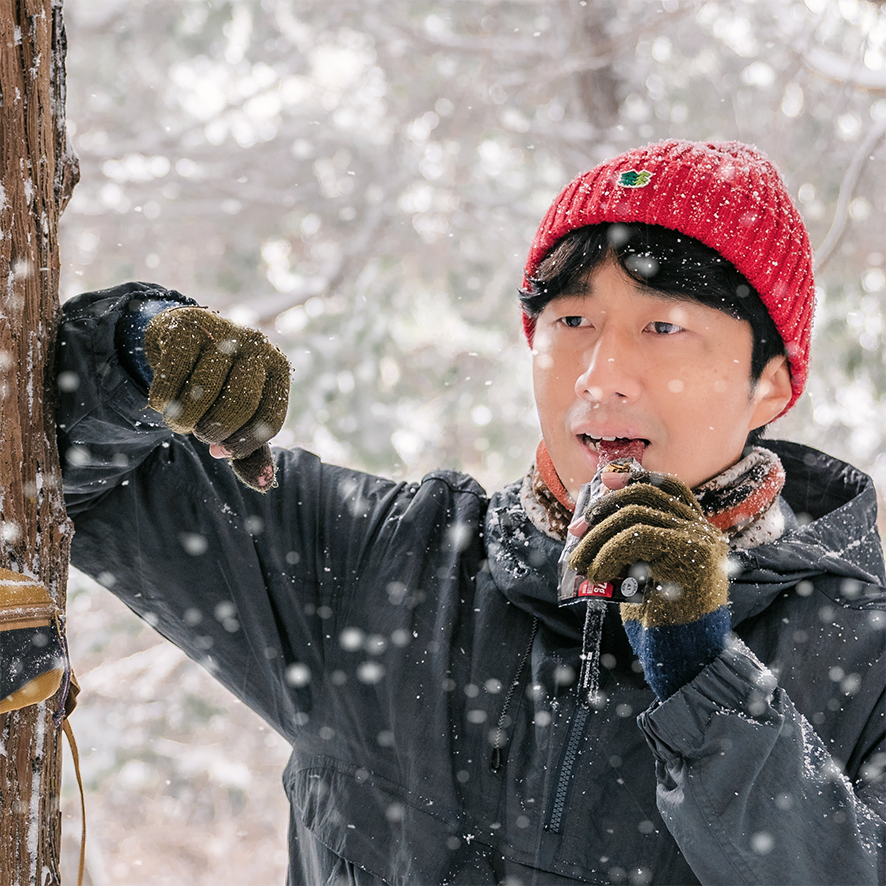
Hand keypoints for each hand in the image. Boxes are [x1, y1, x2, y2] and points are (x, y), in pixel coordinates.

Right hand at [144, 307, 289, 492]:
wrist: (182, 334)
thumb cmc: (218, 383)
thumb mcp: (240, 414)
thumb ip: (250, 449)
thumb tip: (261, 484)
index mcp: (278, 368)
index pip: (269, 419)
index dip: (243, 445)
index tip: (221, 450)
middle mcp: (257, 345)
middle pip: (239, 405)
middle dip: (213, 430)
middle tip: (199, 431)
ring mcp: (223, 331)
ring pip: (202, 393)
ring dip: (183, 419)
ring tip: (180, 419)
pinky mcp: (187, 324)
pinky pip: (170, 377)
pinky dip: (161, 401)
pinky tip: (162, 401)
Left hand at [568, 471, 730, 698]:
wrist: (685, 662)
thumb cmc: (660, 624)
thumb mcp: (641, 576)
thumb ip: (630, 550)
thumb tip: (589, 528)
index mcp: (695, 531)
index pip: (668, 487)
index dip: (635, 477)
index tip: (605, 480)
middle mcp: (703, 531)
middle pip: (646, 494)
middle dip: (602, 509)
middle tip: (576, 532)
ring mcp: (701, 541)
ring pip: (635, 515)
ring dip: (597, 537)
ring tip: (579, 563)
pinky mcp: (693, 557)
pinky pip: (639, 535)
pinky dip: (609, 551)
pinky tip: (596, 573)